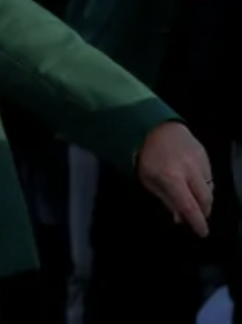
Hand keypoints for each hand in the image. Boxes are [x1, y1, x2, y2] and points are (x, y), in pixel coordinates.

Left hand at [137, 121, 212, 236]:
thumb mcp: (148, 180)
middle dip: (203, 211)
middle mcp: (188, 170)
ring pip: (210, 188)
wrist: (156, 126)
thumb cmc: (147, 155)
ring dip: (204, 198)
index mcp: (171, 177)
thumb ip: (165, 199)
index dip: (197, 221)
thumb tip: (179, 218)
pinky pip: (210, 176)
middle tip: (198, 217)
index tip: (202, 232)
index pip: (189, 206)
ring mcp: (199, 161)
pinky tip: (194, 183)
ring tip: (194, 200)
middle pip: (205, 199)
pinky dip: (204, 184)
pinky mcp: (205, 155)